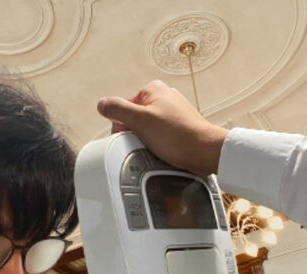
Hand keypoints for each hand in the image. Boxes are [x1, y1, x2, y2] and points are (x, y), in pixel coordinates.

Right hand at [97, 80, 226, 176]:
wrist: (204, 152)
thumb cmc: (177, 136)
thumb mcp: (140, 120)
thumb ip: (117, 109)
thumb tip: (101, 104)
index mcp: (152, 90)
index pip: (122, 109)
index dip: (122, 127)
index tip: (132, 137)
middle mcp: (163, 97)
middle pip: (133, 119)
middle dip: (134, 134)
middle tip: (145, 143)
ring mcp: (171, 112)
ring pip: (145, 129)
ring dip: (146, 141)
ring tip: (157, 147)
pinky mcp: (178, 126)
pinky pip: (158, 136)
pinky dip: (157, 144)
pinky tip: (164, 150)